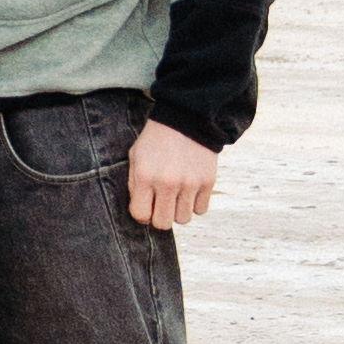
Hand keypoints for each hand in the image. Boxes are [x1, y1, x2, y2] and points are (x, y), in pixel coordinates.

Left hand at [123, 119, 220, 233]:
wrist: (186, 120)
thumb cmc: (156, 141)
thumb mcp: (136, 158)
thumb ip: (135, 186)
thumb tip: (142, 213)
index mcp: (146, 177)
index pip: (141, 215)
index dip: (142, 214)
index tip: (146, 206)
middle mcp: (168, 183)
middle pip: (163, 223)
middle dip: (160, 217)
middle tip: (161, 204)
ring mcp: (190, 184)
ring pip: (184, 219)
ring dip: (178, 211)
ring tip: (176, 196)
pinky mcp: (208, 182)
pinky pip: (200, 210)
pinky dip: (195, 204)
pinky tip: (190, 191)